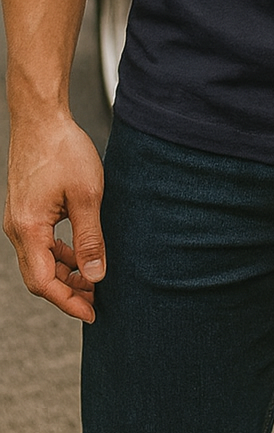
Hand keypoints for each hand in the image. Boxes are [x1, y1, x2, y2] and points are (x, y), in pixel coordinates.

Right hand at [4, 115, 105, 321]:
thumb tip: (96, 274)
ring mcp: (19, 220)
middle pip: (39, 276)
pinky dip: (60, 253)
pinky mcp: (25, 211)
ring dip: (65, 272)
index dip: (68, 302)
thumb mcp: (87, 195)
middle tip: (97, 297)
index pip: (44, 283)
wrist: (41, 119)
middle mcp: (17, 229)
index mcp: (29, 229)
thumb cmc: (63, 149)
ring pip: (40, 260)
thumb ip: (91, 238)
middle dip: (68, 291)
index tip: (92, 312)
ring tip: (94, 275)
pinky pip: (40, 243)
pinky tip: (80, 251)